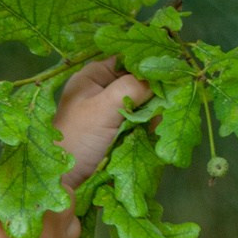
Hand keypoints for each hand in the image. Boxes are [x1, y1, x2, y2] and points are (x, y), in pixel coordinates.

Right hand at [0, 179, 80, 237]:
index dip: (45, 181)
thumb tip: (6, 173)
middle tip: (35, 200)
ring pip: (72, 233)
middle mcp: (54, 236)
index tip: (32, 181)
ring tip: (38, 224)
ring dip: (60, 224)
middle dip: (56, 199)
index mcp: (37, 214)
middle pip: (71, 207)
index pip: (58, 186)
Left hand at [54, 60, 152, 186]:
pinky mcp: (119, 128)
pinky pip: (142, 120)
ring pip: (145, 101)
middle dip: (154, 92)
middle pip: (140, 80)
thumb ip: (132, 87)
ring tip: (154, 123)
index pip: (128, 57)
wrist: (66, 180)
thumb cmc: (77, 139)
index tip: (172, 71)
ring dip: (153, 111)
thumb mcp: (103, 108)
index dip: (150, 62)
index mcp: (93, 75)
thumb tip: (163, 71)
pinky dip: (149, 125)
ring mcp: (112, 109)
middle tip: (163, 104)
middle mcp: (103, 88)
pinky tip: (152, 133)